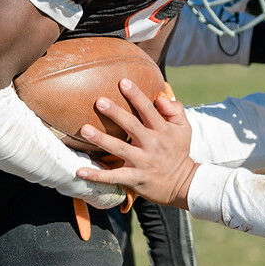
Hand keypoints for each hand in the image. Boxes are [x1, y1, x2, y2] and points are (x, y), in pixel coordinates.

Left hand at [75, 79, 198, 208]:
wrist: (183, 183)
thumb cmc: (178, 150)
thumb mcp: (184, 128)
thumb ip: (175, 109)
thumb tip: (160, 97)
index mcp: (162, 130)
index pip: (148, 109)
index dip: (136, 95)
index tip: (123, 82)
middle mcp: (152, 144)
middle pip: (132, 126)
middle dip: (116, 113)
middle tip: (99, 101)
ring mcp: (142, 162)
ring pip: (120, 149)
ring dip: (101, 139)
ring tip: (85, 130)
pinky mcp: (135, 178)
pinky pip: (113, 177)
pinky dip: (96, 175)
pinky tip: (79, 171)